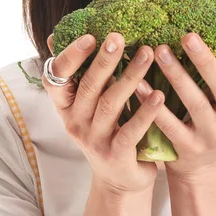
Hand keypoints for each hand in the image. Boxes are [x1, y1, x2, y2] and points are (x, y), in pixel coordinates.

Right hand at [43, 32, 165, 193]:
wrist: (119, 179)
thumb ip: (81, 72)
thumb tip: (56, 36)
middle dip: (104, 60)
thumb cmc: (106, 129)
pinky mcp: (116, 156)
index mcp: (66, 105)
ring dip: (130, 77)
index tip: (89, 36)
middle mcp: (75, 122)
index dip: (70, 57)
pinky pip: (131, 131)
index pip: (56, 78)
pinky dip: (145, 112)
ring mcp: (94, 140)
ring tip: (148, 54)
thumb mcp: (89, 103)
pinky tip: (159, 94)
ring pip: (110, 104)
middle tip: (119, 37)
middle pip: (88, 86)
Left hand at [134, 26, 215, 180]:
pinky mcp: (186, 149)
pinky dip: (153, 105)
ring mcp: (210, 135)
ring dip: (176, 77)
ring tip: (159, 51)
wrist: (204, 166)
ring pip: (194, 105)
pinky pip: (169, 125)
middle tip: (187, 35)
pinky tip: (138, 84)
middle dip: (206, 62)